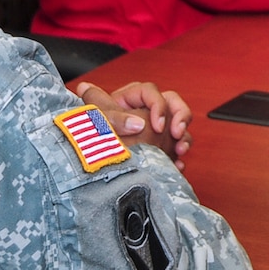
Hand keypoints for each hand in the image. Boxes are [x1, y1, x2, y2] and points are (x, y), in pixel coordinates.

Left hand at [75, 80, 193, 163]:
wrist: (107, 182)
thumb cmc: (98, 151)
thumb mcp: (96, 125)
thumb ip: (94, 104)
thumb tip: (84, 87)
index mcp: (126, 102)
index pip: (149, 91)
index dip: (157, 105)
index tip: (156, 126)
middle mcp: (143, 114)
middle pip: (171, 102)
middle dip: (180, 116)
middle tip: (177, 133)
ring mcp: (154, 132)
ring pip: (178, 124)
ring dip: (184, 136)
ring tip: (181, 150)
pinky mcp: (160, 150)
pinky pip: (177, 147)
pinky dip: (178, 156)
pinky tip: (177, 166)